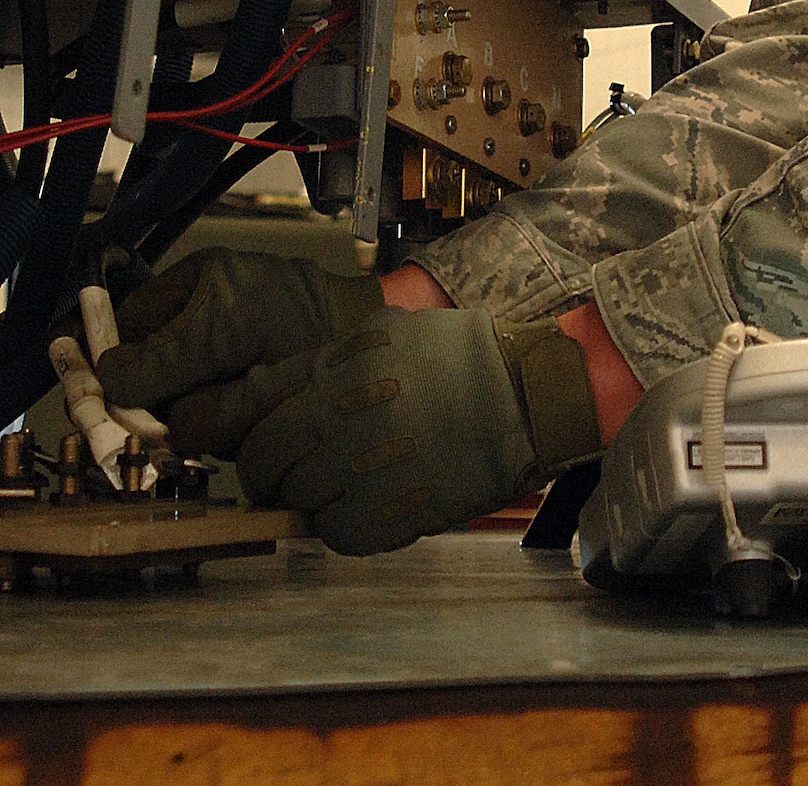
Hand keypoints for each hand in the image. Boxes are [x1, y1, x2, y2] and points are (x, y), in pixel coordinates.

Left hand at [101, 266, 602, 553]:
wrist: (525, 392)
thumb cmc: (458, 359)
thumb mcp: (385, 334)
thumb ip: (325, 363)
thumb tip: (263, 392)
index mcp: (339, 364)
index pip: (246, 404)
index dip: (224, 428)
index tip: (224, 438)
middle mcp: (345, 411)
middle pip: (263, 459)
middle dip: (262, 473)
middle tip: (275, 477)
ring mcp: (368, 464)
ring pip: (297, 498)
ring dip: (306, 498)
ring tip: (335, 487)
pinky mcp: (393, 511)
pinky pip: (337, 533)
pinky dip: (342, 527)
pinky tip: (365, 506)